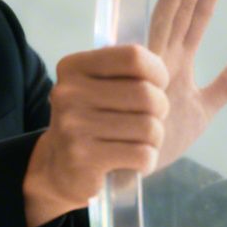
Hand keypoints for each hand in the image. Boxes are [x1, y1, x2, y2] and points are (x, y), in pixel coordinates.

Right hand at [23, 44, 168, 226]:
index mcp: (73, 68)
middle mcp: (68, 93)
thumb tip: (167, 60)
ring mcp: (72, 126)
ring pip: (148, 127)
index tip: (158, 86)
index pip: (133, 57)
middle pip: (146, 94)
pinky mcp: (82, 158)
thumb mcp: (98, 88)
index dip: (158, 72)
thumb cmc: (92, 124)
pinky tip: (135, 163)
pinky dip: (147, 161)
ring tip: (140, 144)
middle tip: (150, 122)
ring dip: (154, 140)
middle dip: (160, 110)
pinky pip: (142, 155)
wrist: (58, 170)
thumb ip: (126, 71)